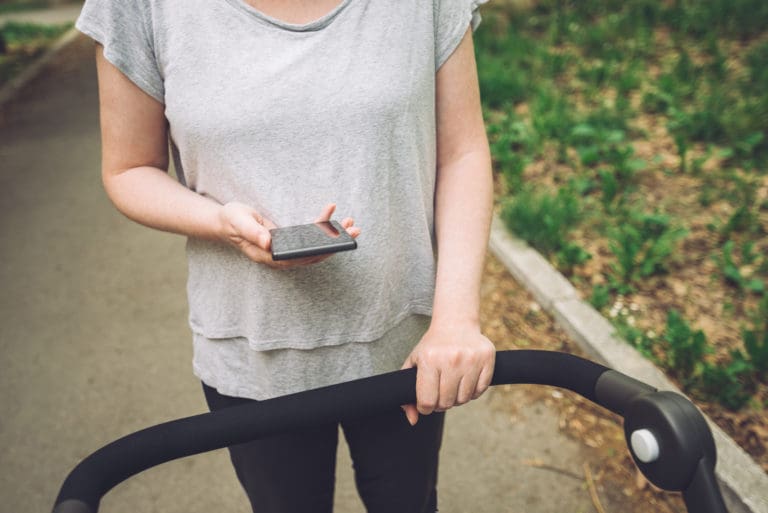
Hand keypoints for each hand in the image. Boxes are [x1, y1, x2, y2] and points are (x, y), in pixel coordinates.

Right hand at [217, 202, 359, 268]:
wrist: (227, 221)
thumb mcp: (240, 222)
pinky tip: (332, 210)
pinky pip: (311, 238)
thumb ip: (252, 232)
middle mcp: (281, 257)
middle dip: (336, 243)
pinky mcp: (290, 243)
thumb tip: (269, 243)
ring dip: (334, 235)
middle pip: (313, 255)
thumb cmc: (233, 220)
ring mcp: (286, 251)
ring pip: (316, 248)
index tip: (337, 242)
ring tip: (351, 222)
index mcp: (269, 256)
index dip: (320, 251)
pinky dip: (323, 226)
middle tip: (355, 229)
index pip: (300, 258)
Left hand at [400, 322, 494, 424]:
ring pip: (464, 399)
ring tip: (452, 386)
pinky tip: (465, 381)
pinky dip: (472, 392)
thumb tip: (413, 420)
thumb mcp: (414, 364)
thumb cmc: (432, 347)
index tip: (426, 402)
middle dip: (441, 404)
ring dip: (457, 398)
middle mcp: (451, 359)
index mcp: (429, 359)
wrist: (455, 323)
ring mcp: (471, 359)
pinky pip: (480, 391)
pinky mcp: (487, 359)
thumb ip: (407, 392)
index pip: (427, 401)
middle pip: (446, 403)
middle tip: (439, 393)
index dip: (425, 407)